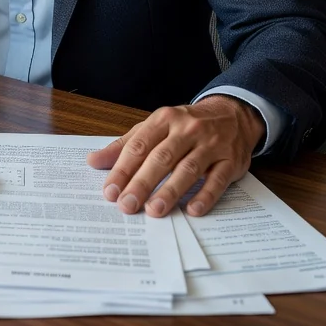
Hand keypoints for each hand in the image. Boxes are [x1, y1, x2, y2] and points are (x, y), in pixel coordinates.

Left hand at [86, 95, 264, 218]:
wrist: (232, 114)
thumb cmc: (185, 125)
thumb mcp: (154, 127)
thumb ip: (125, 145)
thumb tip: (93, 161)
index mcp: (164, 119)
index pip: (139, 146)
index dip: (123, 169)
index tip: (109, 191)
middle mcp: (187, 130)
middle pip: (161, 158)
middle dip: (142, 183)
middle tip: (127, 205)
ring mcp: (211, 144)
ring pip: (188, 169)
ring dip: (170, 191)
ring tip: (154, 211)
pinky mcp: (231, 160)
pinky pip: (217, 180)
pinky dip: (205, 196)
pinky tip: (193, 210)